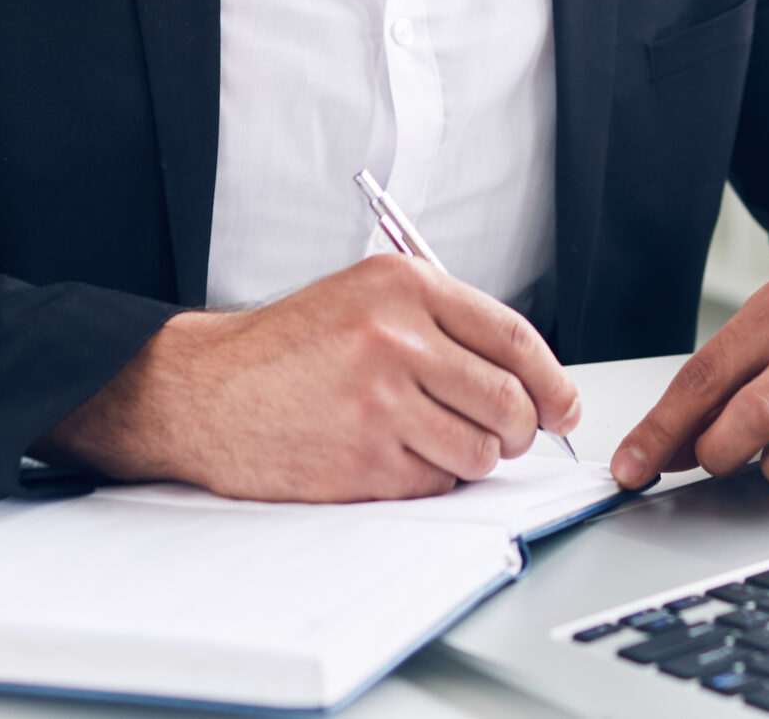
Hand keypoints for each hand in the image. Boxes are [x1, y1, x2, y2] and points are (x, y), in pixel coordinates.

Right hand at [34, 254, 580, 500]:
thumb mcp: (364, 298)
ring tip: (435, 440)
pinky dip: (431, 478)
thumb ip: (443, 322)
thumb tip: (528, 373)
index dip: (552, 379)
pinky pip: (438, 482)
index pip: (514, 336)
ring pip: (481, 449)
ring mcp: (381, 403)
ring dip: (474, 457)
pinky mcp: (364, 461)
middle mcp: (396, 339)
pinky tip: (394, 456)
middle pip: (509, 399)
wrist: (204, 391)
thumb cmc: (287, 349)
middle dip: (521, 428)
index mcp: (404, 286)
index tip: (564, 404)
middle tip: (509, 433)